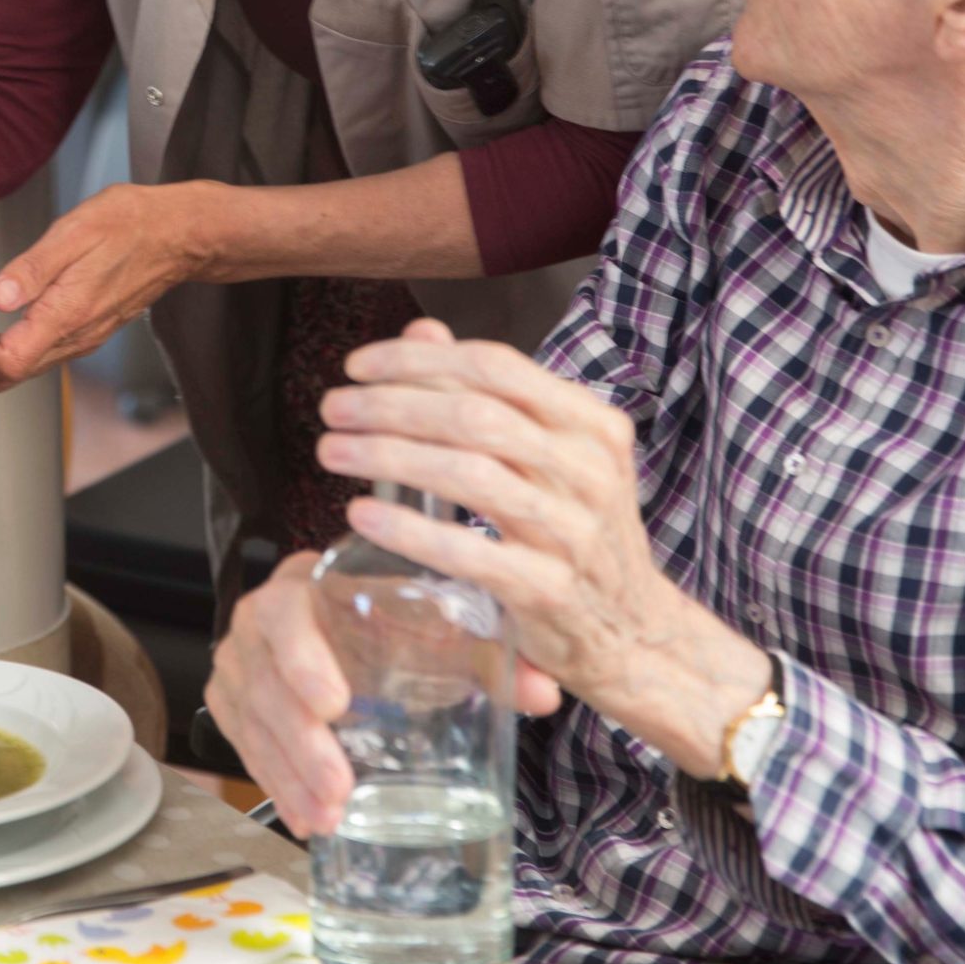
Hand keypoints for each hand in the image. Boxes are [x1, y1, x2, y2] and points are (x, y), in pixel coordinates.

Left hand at [0, 182, 218, 386]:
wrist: (180, 234)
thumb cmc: (133, 226)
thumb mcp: (75, 233)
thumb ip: (33, 268)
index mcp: (68, 315)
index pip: (8, 361)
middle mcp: (77, 335)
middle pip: (12, 373)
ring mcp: (84, 336)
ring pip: (27, 367)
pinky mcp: (88, 328)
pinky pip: (43, 354)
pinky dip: (10, 352)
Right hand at [207, 547, 564, 839]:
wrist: (350, 622)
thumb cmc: (394, 621)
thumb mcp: (438, 626)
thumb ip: (491, 656)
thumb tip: (543, 694)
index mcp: (307, 585)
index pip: (286, 611)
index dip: (302, 657)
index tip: (335, 703)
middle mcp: (261, 621)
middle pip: (265, 681)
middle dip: (300, 742)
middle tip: (339, 787)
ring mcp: (241, 664)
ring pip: (251, 721)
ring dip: (288, 775)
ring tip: (329, 817)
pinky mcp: (233, 702)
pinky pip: (244, 746)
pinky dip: (274, 785)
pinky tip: (305, 817)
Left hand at [317, 323, 769, 771]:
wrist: (632, 630)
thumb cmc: (575, 531)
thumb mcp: (552, 456)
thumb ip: (489, 396)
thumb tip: (422, 333)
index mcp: (593, 424)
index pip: (496, 367)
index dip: (419, 359)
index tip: (358, 366)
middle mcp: (590, 470)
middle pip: (475, 414)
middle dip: (390, 404)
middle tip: (332, 408)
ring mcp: (573, 532)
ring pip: (468, 474)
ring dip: (386, 457)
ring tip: (332, 452)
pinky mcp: (549, 590)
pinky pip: (468, 551)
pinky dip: (407, 529)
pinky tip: (361, 514)